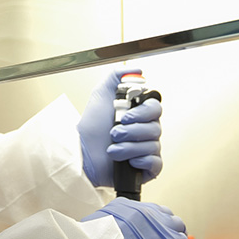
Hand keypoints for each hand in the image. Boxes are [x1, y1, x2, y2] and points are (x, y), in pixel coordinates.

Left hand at [77, 67, 162, 187]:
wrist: (82, 154)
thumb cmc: (90, 128)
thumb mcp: (100, 94)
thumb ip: (116, 76)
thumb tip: (137, 70)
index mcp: (138, 114)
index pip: (155, 108)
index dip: (142, 113)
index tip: (125, 116)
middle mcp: (144, 131)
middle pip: (156, 127)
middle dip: (131, 131)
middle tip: (114, 133)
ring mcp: (146, 149)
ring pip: (153, 145)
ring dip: (128, 147)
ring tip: (112, 149)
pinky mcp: (146, 168)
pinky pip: (156, 163)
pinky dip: (140, 161)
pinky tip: (128, 162)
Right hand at [82, 198, 190, 238]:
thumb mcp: (96, 225)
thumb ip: (108, 225)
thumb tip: (110, 234)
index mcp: (126, 205)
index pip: (147, 210)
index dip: (151, 223)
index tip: (149, 234)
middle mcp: (145, 211)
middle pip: (164, 214)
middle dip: (166, 227)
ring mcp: (159, 224)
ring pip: (177, 225)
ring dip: (176, 237)